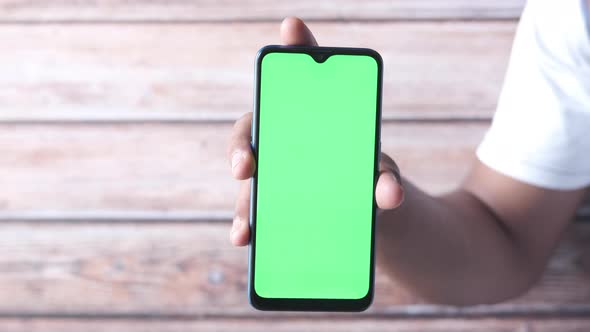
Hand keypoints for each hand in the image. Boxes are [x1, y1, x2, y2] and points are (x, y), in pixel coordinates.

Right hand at [227, 17, 403, 245]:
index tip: (294, 29)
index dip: (294, 52)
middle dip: (243, 148)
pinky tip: (245, 239)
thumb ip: (386, 180)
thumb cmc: (367, 181)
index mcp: (306, 123)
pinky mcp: (270, 209)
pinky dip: (245, 227)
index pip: (296, 82)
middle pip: (253, 136)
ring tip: (245, 227)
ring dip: (242, 203)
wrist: (366, 215)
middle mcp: (280, 144)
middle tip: (246, 165)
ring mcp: (272, 178)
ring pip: (248, 183)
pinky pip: (252, 215)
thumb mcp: (381, 175)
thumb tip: (390, 194)